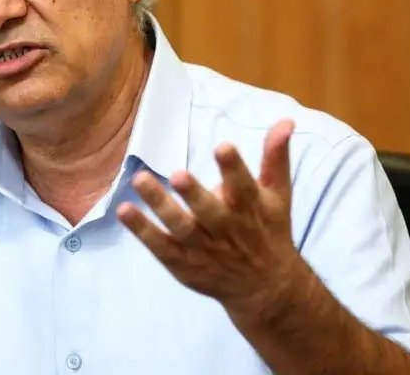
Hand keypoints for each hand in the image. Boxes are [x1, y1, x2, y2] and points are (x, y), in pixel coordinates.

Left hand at [116, 119, 304, 320]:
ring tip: (140, 180)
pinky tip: (124, 210)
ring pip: (181, 228)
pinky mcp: (184, 264)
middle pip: (209, 212)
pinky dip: (143, 231)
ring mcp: (204, 249)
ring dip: (160, 206)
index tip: (222, 146)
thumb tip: (286, 121)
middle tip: (178, 174)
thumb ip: (276, 158)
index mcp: (251, 210)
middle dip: (194, 194)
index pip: (244, 187)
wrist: (266, 288)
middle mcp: (227, 230)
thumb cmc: (270, 230)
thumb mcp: (278, 195)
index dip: (233, 168)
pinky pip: (161, 247)